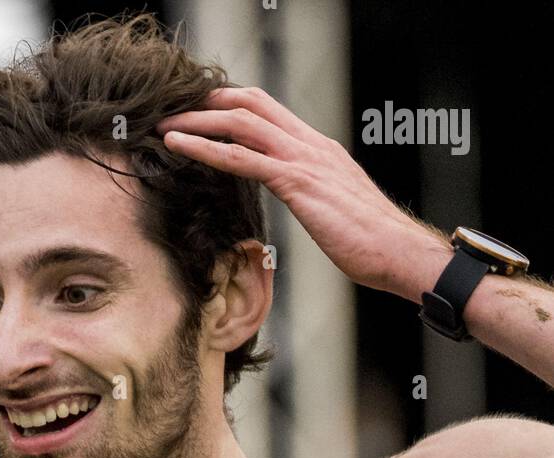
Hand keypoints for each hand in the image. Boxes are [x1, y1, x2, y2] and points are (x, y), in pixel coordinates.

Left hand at [157, 89, 450, 301]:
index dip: (231, 104)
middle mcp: (310, 145)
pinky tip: (178, 146)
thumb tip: (301, 202)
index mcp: (319, 149)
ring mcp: (304, 160)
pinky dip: (205, 148)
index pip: (268, 110)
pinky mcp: (297, 183)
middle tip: (172, 109)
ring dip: (197, 120)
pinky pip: (243, 158)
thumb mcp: (335, 210)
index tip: (200, 110)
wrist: (397, 252)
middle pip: (250, 103)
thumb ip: (314, 196)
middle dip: (208, 101)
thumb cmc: (372, 242)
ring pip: (241, 123)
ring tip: (164, 124)